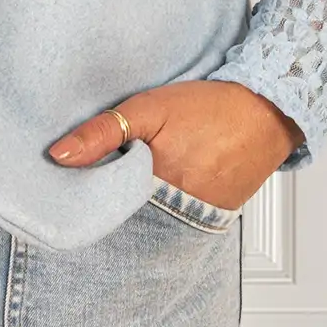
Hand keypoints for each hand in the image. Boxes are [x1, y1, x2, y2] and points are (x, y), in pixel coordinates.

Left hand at [46, 80, 305, 210]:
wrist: (267, 112)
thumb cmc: (208, 107)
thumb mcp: (148, 108)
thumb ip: (103, 133)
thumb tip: (58, 156)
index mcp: (155, 186)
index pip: (105, 206)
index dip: (88, 194)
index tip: (71, 186)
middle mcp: (179, 213)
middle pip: (128, 216)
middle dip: (112, 201)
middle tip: (103, 177)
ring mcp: (199, 219)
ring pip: (153, 219)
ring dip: (138, 204)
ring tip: (137, 177)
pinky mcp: (215, 219)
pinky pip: (179, 219)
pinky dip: (166, 206)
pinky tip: (162, 185)